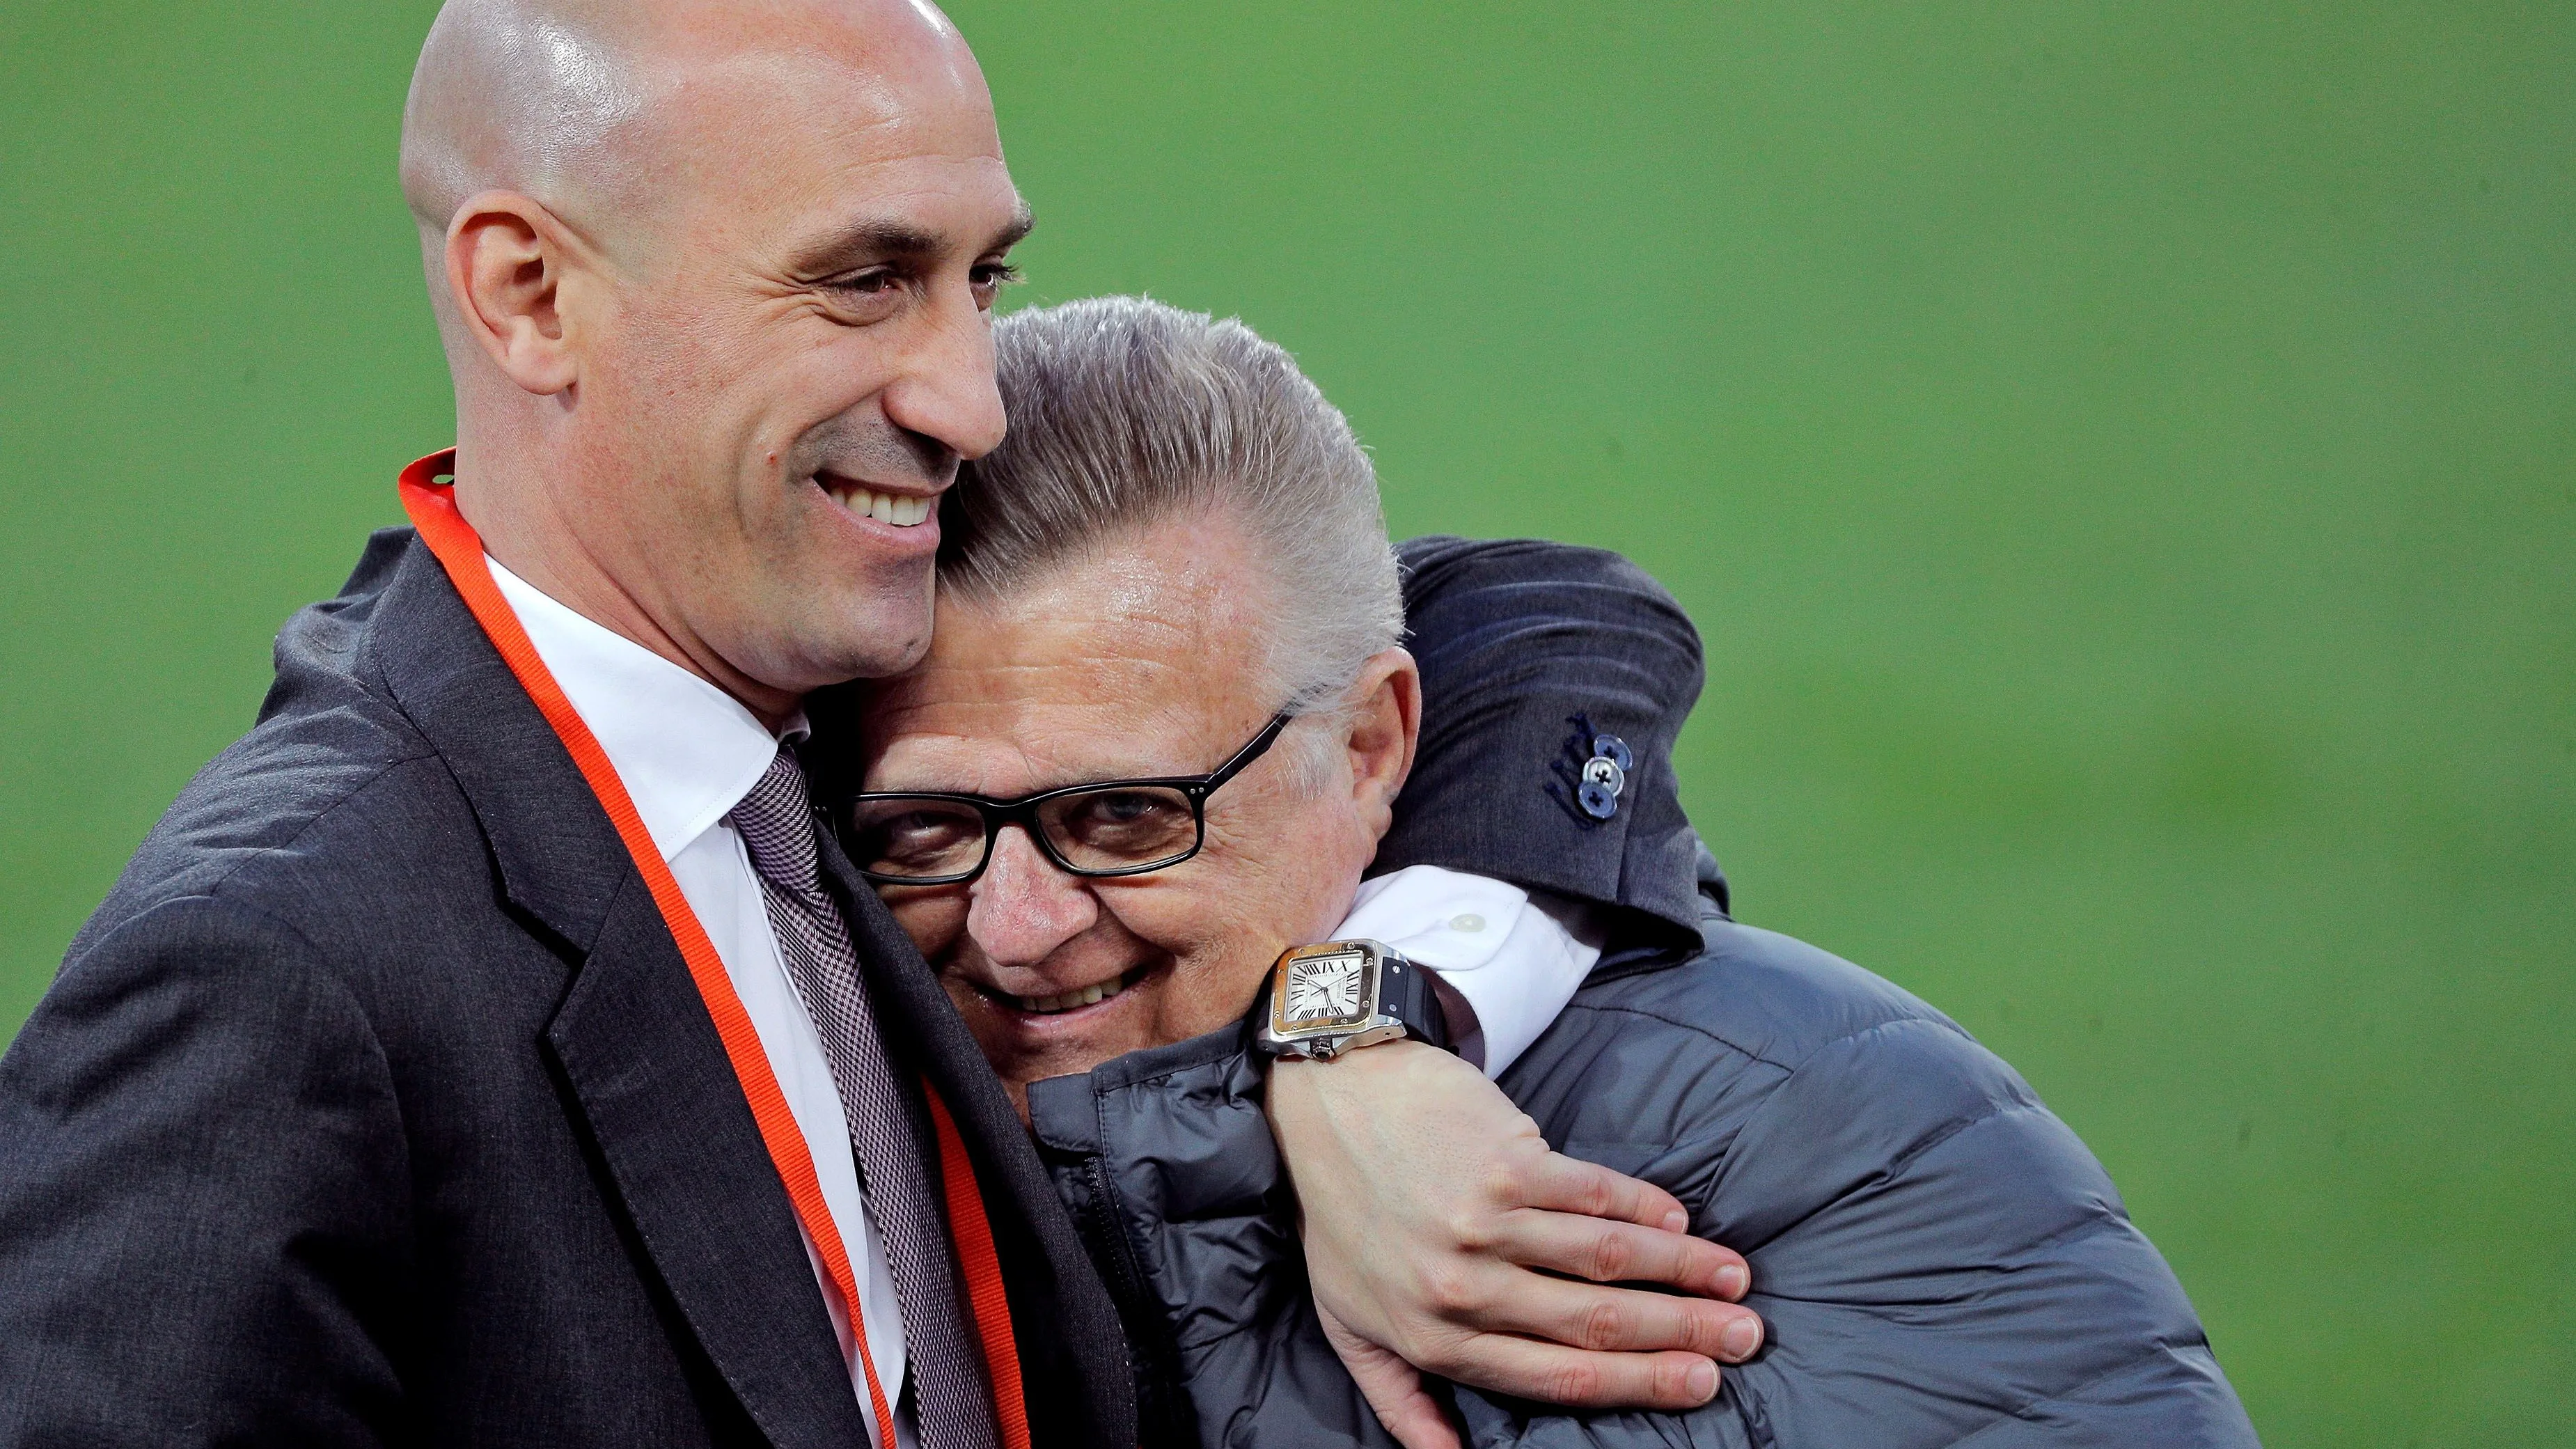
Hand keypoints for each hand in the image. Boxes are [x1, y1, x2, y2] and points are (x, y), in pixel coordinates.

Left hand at [1267, 1042, 1762, 1436]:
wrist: (1328, 1099)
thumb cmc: (1341, 1214)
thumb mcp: (1350, 1324)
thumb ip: (1402, 1401)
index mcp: (1432, 1338)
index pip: (1555, 1377)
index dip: (1638, 1385)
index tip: (1698, 1385)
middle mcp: (1462, 1286)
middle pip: (1595, 1324)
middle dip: (1682, 1336)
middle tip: (1742, 1340)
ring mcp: (1486, 1219)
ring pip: (1607, 1259)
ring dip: (1683, 1272)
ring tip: (1736, 1283)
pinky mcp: (1505, 1157)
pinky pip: (1593, 1192)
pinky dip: (1644, 1209)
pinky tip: (1681, 1223)